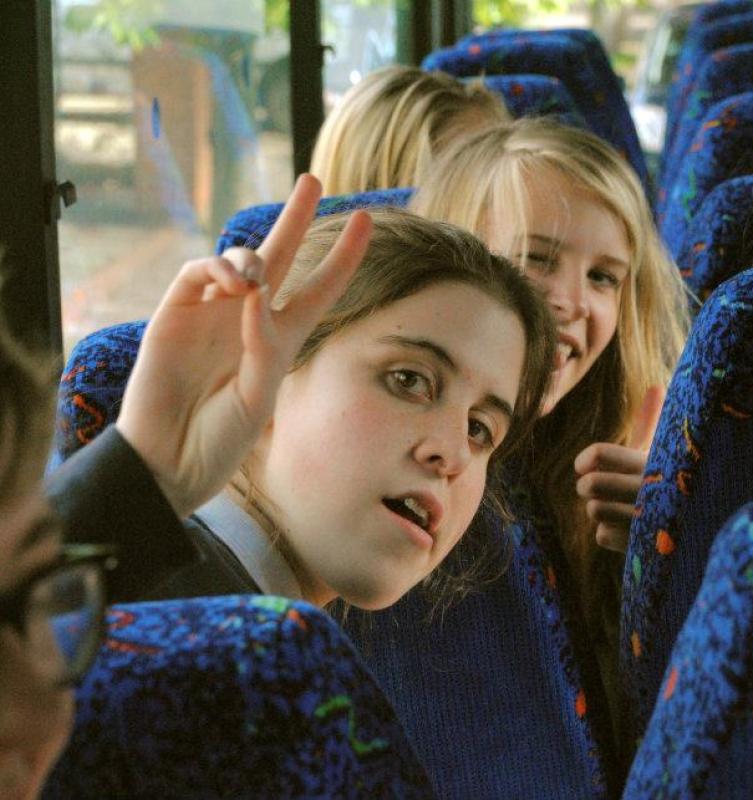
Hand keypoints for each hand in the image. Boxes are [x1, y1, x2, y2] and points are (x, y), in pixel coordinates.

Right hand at [116, 174, 371, 516]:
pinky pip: (196, 274)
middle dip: (295, 217)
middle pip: (278, 257)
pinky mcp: (175, 314)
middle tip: (313, 178)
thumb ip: (265, 345)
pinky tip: (231, 286)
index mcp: (280, 341)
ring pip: (236, 260)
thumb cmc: (221, 438)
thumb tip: (257, 293)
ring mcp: (211, 314)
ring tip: (250, 276)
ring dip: (248, 256)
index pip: (318, 291)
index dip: (342, 258)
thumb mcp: (259, 397)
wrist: (170, 459)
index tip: (366, 222)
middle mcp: (248, 320)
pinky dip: (216, 270)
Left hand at [574, 385, 664, 552]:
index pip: (600, 454)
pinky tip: (626, 529)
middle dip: (586, 485)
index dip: (587, 458)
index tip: (585, 463)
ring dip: (598, 509)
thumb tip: (657, 386)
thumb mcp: (661, 451)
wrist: (699, 526)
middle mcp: (653, 490)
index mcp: (653, 462)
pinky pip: (602, 535)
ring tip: (614, 506)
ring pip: (595, 510)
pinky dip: (608, 533)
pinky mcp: (644, 546)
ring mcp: (649, 521)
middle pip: (591, 485)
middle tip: (592, 486)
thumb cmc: (669, 480)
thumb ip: (650, 422)